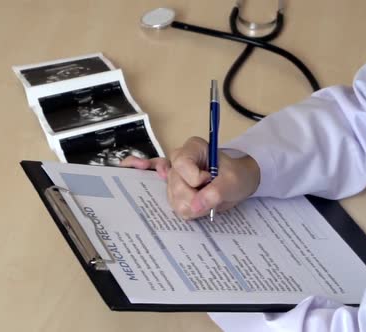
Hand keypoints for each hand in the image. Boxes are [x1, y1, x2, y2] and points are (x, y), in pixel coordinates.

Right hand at [121, 136, 260, 219]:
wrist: (237, 182)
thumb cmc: (236, 176)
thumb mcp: (233, 183)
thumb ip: (216, 193)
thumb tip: (196, 206)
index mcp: (194, 149)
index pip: (181, 165)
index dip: (193, 179)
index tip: (207, 181)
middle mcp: (179, 158)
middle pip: (174, 185)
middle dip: (192, 198)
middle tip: (210, 199)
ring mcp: (173, 172)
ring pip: (171, 196)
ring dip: (187, 204)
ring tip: (203, 201)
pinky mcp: (171, 184)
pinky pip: (151, 176)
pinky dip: (141, 171)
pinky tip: (128, 166)